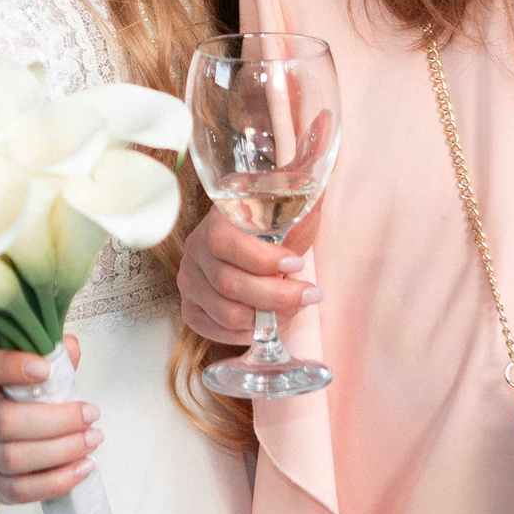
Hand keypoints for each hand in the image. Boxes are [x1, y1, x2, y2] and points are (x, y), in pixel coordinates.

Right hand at [0, 338, 100, 504]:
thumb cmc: (3, 399)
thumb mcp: (17, 372)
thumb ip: (48, 357)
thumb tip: (71, 347)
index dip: (11, 366)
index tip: (45, 368)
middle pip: (5, 422)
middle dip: (55, 420)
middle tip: (90, 413)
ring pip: (14, 459)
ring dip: (61, 451)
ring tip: (93, 438)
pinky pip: (21, 491)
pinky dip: (57, 481)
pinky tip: (84, 466)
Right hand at [178, 207, 320, 346]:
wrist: (252, 243)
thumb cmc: (274, 229)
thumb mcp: (291, 213)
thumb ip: (304, 201)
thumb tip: (324, 179)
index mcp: (216, 220)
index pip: (225, 242)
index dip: (262, 259)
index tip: (298, 265)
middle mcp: (195, 249)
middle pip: (229, 283)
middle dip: (276, 296)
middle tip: (309, 296)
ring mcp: (189, 280)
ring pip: (225, 312)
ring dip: (264, 318)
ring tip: (291, 309)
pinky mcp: (190, 306)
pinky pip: (213, 329)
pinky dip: (244, 334)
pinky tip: (264, 323)